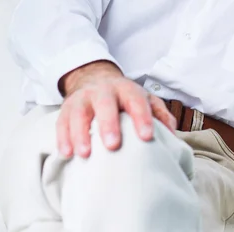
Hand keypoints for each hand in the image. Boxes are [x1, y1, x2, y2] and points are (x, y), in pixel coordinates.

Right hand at [56, 60, 176, 157]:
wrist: (94, 78)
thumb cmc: (124, 97)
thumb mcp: (144, 99)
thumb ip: (160, 114)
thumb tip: (171, 133)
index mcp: (126, 89)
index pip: (136, 100)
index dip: (142, 117)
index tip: (146, 136)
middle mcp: (104, 91)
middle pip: (105, 104)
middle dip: (108, 123)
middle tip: (113, 145)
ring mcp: (83, 98)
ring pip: (80, 113)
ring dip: (81, 133)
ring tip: (85, 154)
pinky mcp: (66, 109)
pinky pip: (62, 122)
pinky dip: (63, 137)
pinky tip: (66, 153)